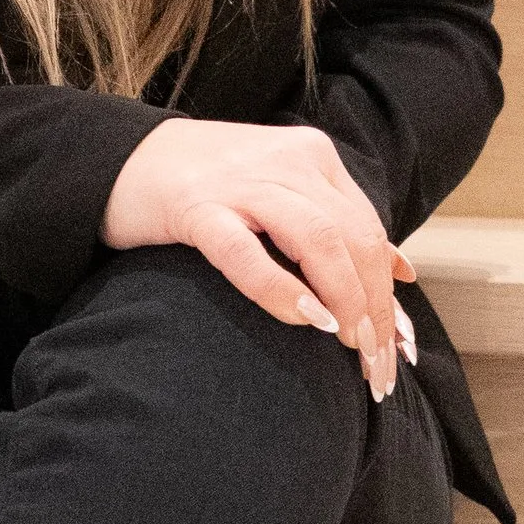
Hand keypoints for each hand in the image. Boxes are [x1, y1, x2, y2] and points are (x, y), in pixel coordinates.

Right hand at [99, 117, 420, 399]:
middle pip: (353, 239)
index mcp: (311, 157)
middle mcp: (285, 161)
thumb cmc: (205, 186)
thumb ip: (338, 223)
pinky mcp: (195, 207)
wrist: (120, 158)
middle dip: (373, 308)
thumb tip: (403, 269)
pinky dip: (282, 289)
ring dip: (344, 302)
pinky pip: (246, 253)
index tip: (392, 347)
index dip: (386, 291)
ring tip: (350, 348)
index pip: (367, 229)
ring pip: (319, 240)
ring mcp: (240, 182)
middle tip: (375, 366)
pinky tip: (305, 320)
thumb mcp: (281, 192)